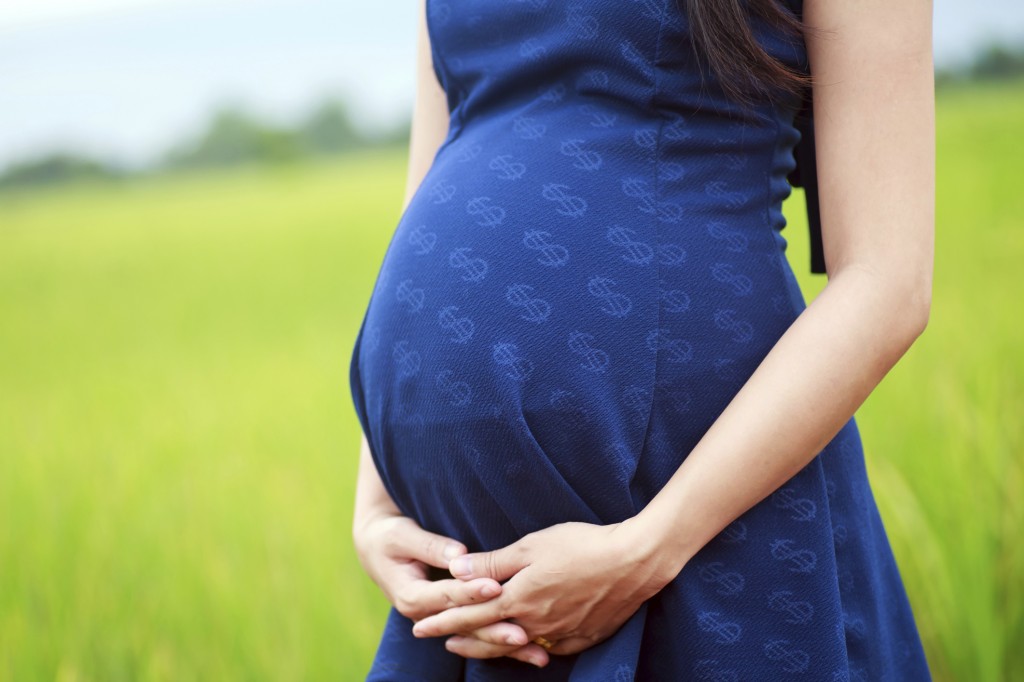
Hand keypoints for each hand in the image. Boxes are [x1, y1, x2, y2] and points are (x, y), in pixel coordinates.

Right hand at [352, 510, 550, 666]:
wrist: (377, 550)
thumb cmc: (390, 537)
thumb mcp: (403, 536)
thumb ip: (431, 546)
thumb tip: (459, 556)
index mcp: (412, 595)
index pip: (447, 596)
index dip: (471, 592)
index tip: (495, 586)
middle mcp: (426, 615)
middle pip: (466, 625)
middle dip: (495, 630)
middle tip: (523, 633)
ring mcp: (439, 620)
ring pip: (476, 636)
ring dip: (506, 645)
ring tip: (536, 652)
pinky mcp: (451, 618)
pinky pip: (479, 632)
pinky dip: (503, 641)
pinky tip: (531, 648)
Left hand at [414, 519, 683, 656]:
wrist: (634, 562)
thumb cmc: (581, 545)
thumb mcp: (531, 546)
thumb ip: (493, 562)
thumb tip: (455, 569)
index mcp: (518, 599)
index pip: (469, 613)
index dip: (442, 620)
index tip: (418, 625)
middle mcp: (534, 623)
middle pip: (487, 636)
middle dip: (458, 638)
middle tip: (433, 640)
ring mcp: (559, 634)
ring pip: (514, 646)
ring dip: (487, 646)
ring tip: (468, 647)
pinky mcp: (581, 637)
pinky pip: (546, 649)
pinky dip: (526, 649)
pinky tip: (521, 646)